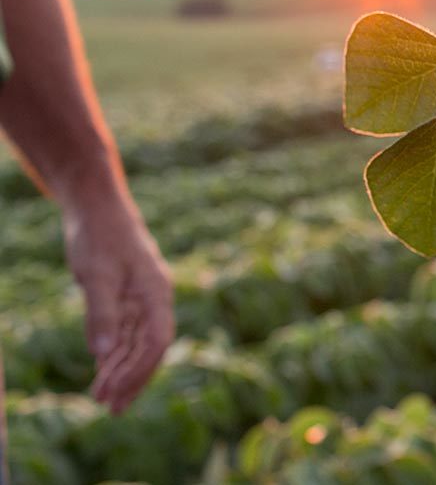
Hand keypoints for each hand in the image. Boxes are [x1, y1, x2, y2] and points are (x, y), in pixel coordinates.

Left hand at [63, 189, 173, 413]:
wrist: (97, 208)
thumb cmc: (100, 236)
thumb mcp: (96, 274)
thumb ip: (101, 314)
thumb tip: (102, 354)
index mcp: (156, 291)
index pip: (157, 339)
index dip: (141, 369)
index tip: (119, 393)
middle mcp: (153, 298)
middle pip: (149, 347)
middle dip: (132, 378)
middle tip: (111, 409)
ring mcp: (139, 298)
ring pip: (135, 343)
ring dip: (120, 370)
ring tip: (102, 398)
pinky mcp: (124, 297)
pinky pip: (123, 332)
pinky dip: (113, 354)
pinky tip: (103, 371)